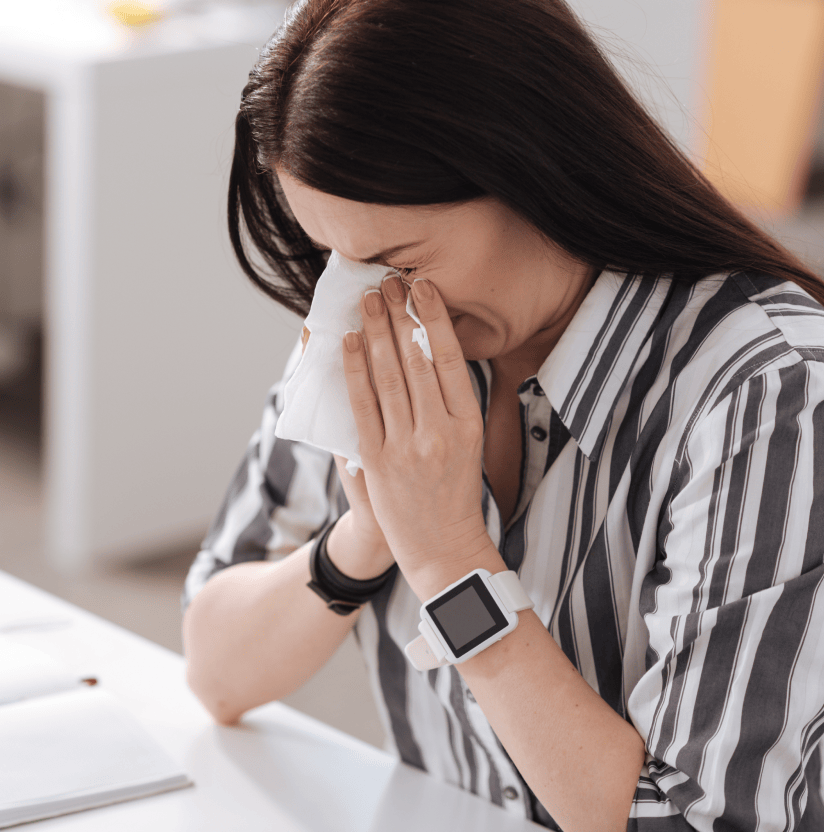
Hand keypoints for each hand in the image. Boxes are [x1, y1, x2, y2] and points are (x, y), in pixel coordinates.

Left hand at [341, 275, 491, 581]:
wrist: (443, 548)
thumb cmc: (456, 492)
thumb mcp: (468, 445)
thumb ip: (450, 405)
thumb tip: (426, 354)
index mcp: (469, 423)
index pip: (451, 358)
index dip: (434, 318)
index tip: (422, 288)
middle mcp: (440, 430)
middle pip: (417, 360)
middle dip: (399, 316)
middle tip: (387, 283)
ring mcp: (408, 446)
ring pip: (388, 377)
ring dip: (374, 334)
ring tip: (367, 302)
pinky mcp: (378, 461)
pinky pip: (363, 407)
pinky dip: (353, 372)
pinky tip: (348, 345)